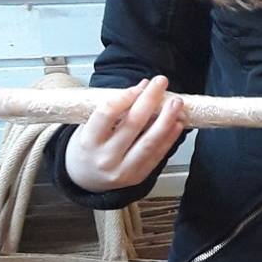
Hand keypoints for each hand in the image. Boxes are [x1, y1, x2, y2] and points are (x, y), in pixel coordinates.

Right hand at [63, 76, 186, 194]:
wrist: (85, 178)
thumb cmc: (87, 147)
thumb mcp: (88, 126)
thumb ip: (114, 110)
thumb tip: (143, 88)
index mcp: (89, 141)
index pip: (108, 113)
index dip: (126, 96)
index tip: (140, 86)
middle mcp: (105, 157)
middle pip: (133, 124)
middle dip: (150, 100)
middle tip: (160, 83)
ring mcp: (123, 169)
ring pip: (149, 142)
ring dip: (166, 119)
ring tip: (176, 103)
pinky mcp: (138, 176)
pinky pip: (157, 155)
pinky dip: (169, 137)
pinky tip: (176, 123)